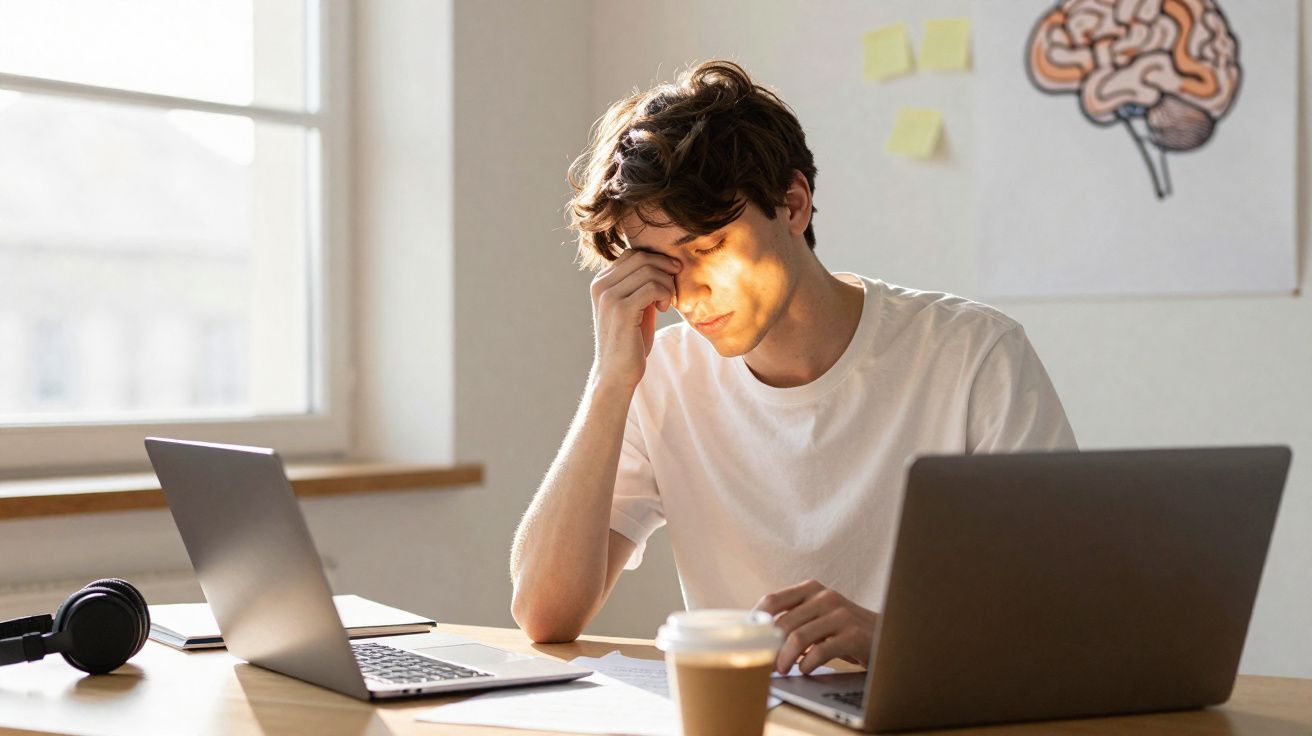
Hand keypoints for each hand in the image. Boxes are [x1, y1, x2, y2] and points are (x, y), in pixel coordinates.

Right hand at [589, 249, 680, 389]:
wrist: (617, 373)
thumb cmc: (630, 341)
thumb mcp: (635, 307)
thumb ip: (641, 285)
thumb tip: (664, 263)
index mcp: (601, 282)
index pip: (633, 254)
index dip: (657, 261)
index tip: (670, 277)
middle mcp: (601, 285)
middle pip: (642, 258)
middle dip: (665, 270)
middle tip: (673, 289)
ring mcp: (609, 296)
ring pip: (649, 271)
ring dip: (666, 285)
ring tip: (668, 302)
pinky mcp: (621, 310)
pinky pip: (652, 287)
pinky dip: (665, 295)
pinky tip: (664, 309)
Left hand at [755, 580, 878, 674]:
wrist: (887, 636)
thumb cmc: (845, 629)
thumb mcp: (819, 616)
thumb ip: (794, 618)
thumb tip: (758, 636)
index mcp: (812, 589)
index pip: (772, 601)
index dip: (755, 622)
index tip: (748, 640)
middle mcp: (825, 597)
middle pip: (782, 623)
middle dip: (769, 648)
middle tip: (765, 664)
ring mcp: (841, 614)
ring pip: (798, 637)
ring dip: (784, 659)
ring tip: (782, 670)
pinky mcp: (853, 635)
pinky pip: (820, 651)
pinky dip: (807, 664)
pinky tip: (805, 669)